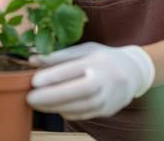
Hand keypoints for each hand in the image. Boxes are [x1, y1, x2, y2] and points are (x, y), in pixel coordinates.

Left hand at [26, 42, 154, 119]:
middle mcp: (104, 80)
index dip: (52, 77)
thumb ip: (60, 56)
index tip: (34, 81)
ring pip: (78, 107)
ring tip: (36, 103)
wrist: (133, 73)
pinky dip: (66, 112)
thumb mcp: (85, 50)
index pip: (72, 70)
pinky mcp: (106, 111)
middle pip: (76, 92)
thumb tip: (33, 60)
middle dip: (50, 97)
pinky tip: (54, 107)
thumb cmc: (103, 58)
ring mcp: (107, 98)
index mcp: (97, 61)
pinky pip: (82, 115)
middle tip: (30, 98)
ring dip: (54, 107)